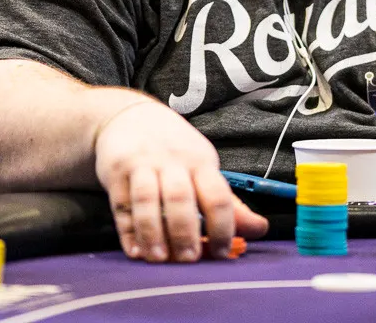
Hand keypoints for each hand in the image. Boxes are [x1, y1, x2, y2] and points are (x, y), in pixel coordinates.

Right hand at [93, 99, 266, 262]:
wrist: (130, 115)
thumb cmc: (175, 149)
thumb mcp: (203, 166)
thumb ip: (228, 202)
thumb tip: (260, 229)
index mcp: (200, 161)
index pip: (216, 194)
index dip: (223, 226)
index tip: (223, 252)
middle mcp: (171, 160)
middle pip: (180, 197)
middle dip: (185, 231)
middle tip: (189, 260)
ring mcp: (141, 164)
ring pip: (147, 200)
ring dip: (153, 232)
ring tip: (160, 259)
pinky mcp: (115, 171)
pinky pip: (121, 204)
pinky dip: (128, 231)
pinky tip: (135, 250)